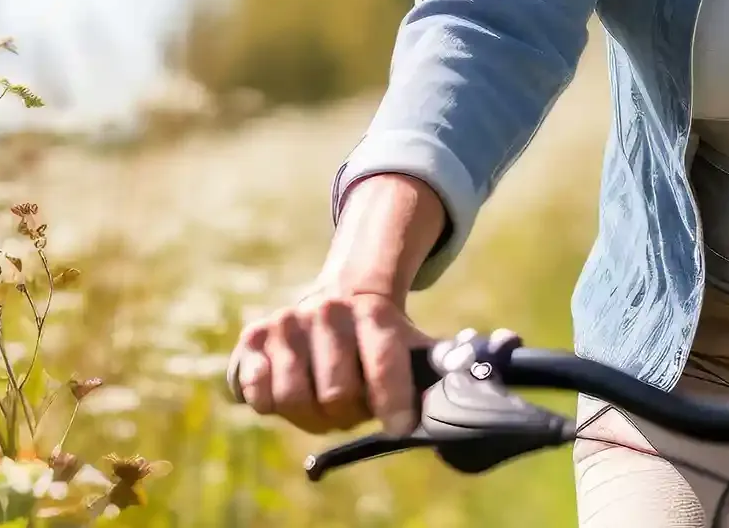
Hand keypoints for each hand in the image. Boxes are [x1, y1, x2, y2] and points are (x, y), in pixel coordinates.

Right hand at [230, 281, 432, 434]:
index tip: (399, 427)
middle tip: (352, 409)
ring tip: (323, 403)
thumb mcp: (413, 348)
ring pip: (293, 399)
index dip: (393, 404)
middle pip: (335, 395)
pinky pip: (258, 392)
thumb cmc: (378, 342)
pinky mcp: (254, 336)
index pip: (384, 364)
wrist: (335, 301)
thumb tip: (473, 376)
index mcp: (375, 314)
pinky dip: (272, 404)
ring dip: (310, 415)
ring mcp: (289, 321)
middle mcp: (330, 312)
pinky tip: (291, 390)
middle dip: (346, 415)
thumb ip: (441, 366)